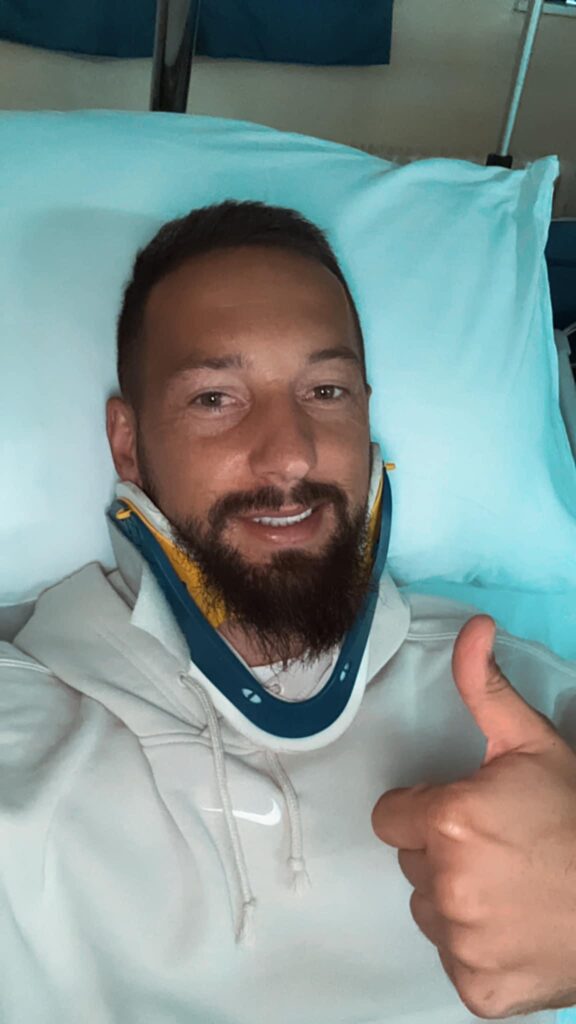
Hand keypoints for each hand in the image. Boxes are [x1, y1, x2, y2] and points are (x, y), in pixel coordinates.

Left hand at [372, 614, 575, 1018]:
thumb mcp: (534, 744)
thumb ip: (485, 687)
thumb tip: (472, 625)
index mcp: (447, 820)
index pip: (392, 816)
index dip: (427, 810)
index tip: (466, 813)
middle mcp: (443, 884)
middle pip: (412, 862)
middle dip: (444, 852)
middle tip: (500, 850)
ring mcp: (459, 943)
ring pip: (430, 910)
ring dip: (457, 900)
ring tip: (510, 889)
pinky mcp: (475, 991)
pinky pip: (454, 959)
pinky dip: (478, 950)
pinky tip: (517, 931)